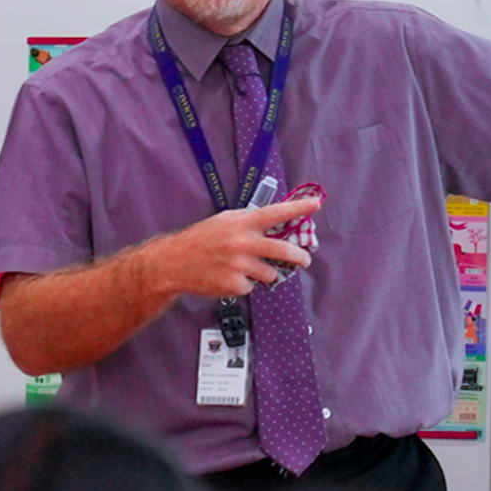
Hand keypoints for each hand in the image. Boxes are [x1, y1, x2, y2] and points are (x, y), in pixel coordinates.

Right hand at [138, 196, 322, 299]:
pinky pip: (252, 286)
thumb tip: (276, 223)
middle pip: (283, 251)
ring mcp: (239, 266)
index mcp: (241, 223)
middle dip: (299, 257)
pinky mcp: (235, 285)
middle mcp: (243, 243)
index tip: (316, 204)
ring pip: (270, 273)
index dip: (298, 209)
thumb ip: (248, 221)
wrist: (174, 263)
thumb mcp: (224, 221)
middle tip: (304, 259)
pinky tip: (228, 277)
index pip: (276, 214)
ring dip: (263, 273)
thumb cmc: (201, 240)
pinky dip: (244, 284)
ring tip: (242, 267)